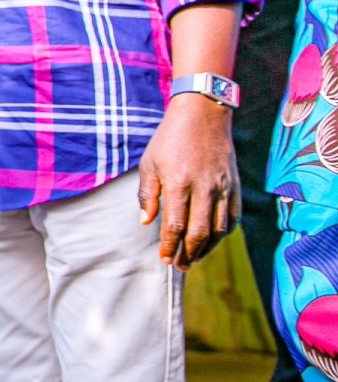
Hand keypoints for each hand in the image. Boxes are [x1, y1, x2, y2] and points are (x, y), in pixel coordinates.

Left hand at [139, 95, 239, 269]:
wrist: (203, 114)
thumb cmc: (170, 139)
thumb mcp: (150, 163)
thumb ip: (147, 194)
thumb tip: (146, 221)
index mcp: (179, 183)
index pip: (175, 224)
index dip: (169, 245)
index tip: (163, 258)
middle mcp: (205, 188)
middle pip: (199, 232)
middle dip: (188, 254)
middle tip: (179, 266)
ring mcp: (224, 187)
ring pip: (219, 228)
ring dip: (206, 248)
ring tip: (194, 259)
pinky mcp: (236, 185)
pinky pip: (233, 216)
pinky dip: (224, 233)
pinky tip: (213, 240)